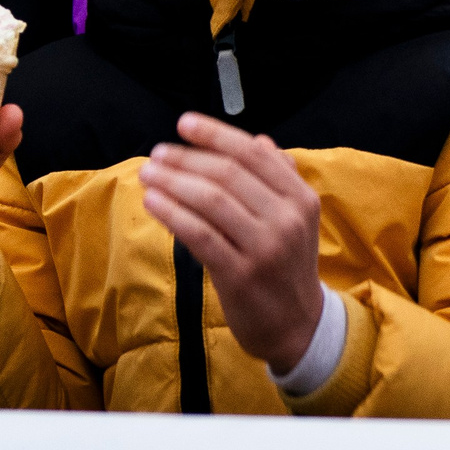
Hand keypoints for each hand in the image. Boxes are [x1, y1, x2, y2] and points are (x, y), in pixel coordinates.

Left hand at [136, 112, 324, 372]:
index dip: (215, 135)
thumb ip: (279, 179)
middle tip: (156, 154)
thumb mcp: (297, 220)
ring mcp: (264, 248)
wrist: (297, 326)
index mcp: (301, 199)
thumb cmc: (287, 266)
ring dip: (173, 182)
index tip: (184, 123)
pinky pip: (199, 235)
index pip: (253, 154)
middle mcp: (287, 219)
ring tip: (148, 175)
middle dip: (186, 159)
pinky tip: (153, 203)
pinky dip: (173, 214)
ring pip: (211, 201)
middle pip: (228, 174)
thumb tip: (259, 141)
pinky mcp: (240, 275)